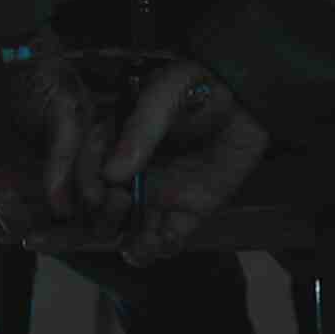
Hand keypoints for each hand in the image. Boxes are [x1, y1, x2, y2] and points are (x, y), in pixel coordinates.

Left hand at [0, 26, 128, 248]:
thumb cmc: (44, 79)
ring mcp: (24, 189)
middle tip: (2, 198)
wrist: (0, 60)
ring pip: (12, 226)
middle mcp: (59, 188)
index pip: (89, 218)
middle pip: (46, 230)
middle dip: (21, 219)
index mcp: (88, 173)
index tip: (54, 217)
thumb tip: (64, 206)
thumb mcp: (67, 110)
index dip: (76, 228)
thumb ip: (68, 157)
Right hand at [83, 59, 271, 266]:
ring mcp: (159, 194)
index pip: (88, 170)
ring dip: (129, 242)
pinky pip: (167, 239)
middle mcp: (132, 174)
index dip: (86, 185)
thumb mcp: (168, 94)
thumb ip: (141, 129)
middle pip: (103, 209)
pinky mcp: (188, 210)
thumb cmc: (202, 85)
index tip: (96, 193)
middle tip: (121, 205)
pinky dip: (161, 248)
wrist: (248, 98)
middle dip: (104, 217)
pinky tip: (166, 241)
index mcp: (117, 143)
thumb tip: (113, 173)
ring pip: (131, 231)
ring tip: (142, 241)